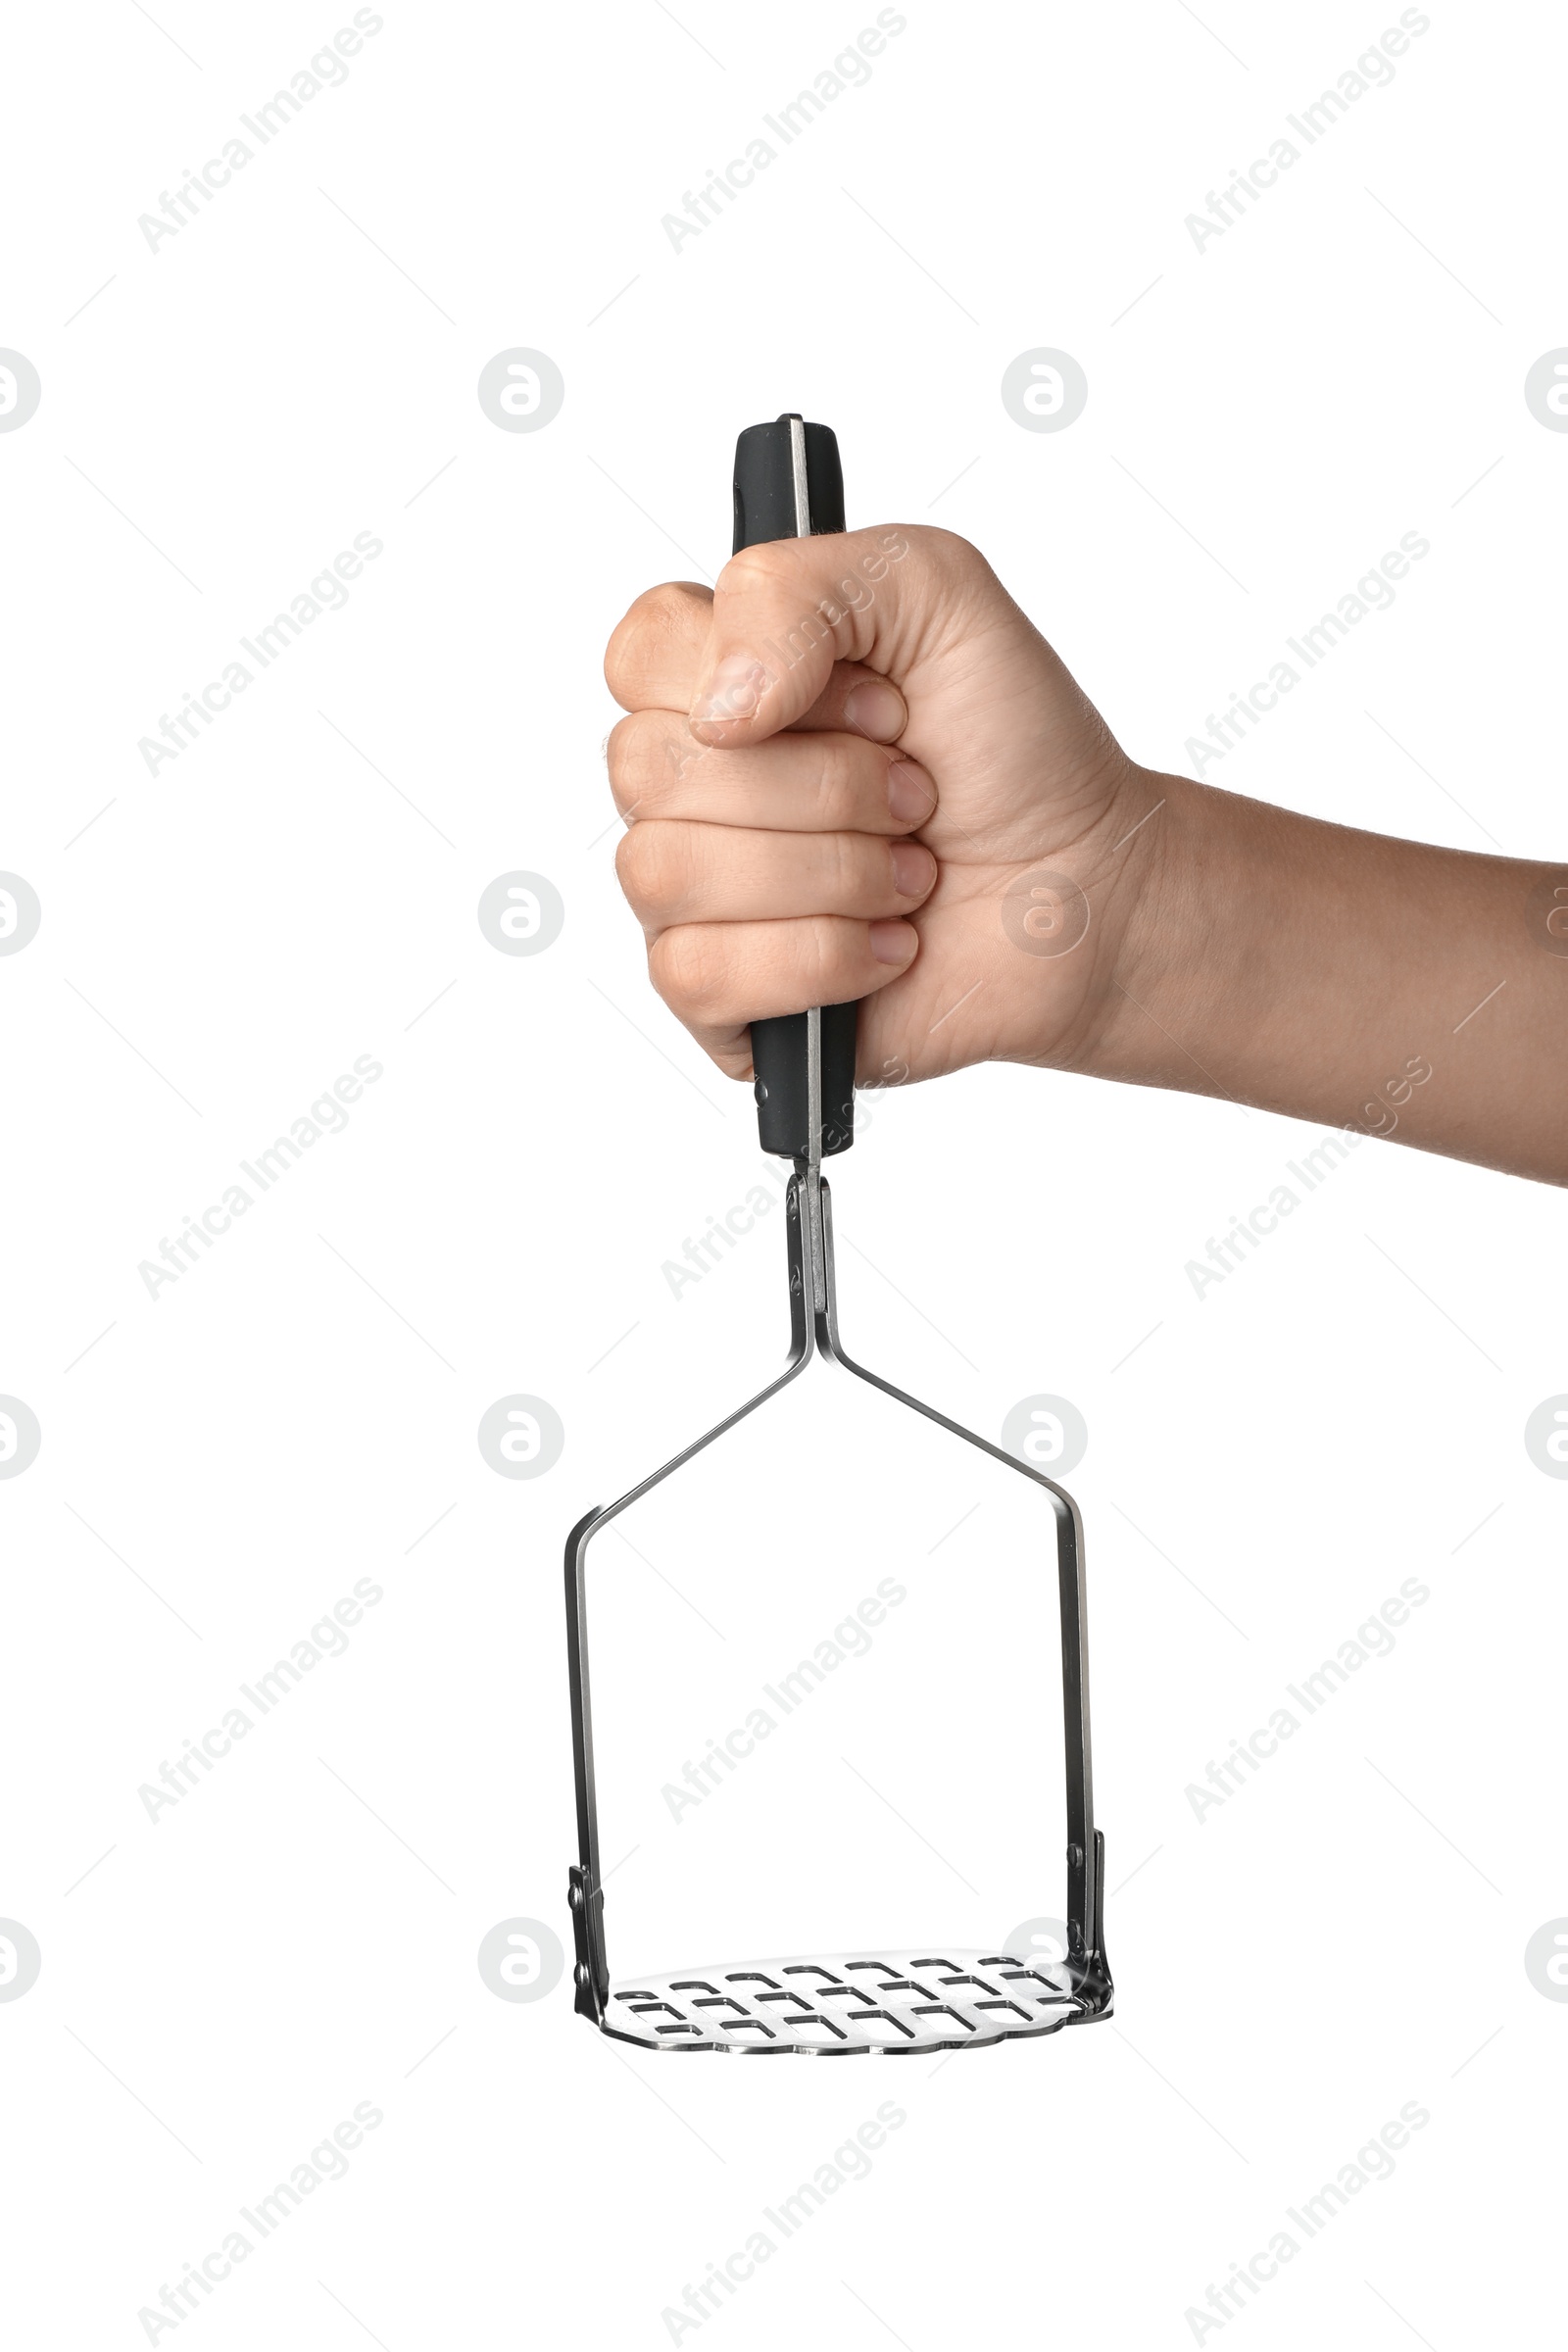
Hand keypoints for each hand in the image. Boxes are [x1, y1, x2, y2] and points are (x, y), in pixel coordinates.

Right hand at [603, 526, 1165, 1083]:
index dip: (754, 672)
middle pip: (647, 768)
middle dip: (822, 784)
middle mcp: (690, 788)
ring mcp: (695, 899)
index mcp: (720, 680)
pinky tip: (884, 946)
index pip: (637, 653)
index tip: (876, 701)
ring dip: (830, 872)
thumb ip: (799, 586)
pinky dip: (818, 957)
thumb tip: (718, 707)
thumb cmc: (1015, 749)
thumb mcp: (934, 591)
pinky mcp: (719, 1003)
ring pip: (665, 872)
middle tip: (913, 794)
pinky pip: (696, 975)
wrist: (1088, 887)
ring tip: (908, 873)